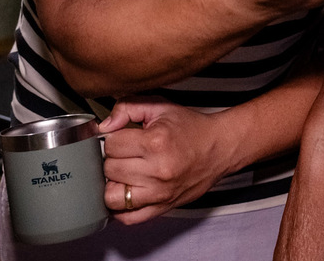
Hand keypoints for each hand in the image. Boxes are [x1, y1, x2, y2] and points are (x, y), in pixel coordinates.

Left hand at [100, 97, 230, 223]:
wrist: (220, 148)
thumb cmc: (190, 128)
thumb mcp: (160, 106)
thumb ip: (127, 107)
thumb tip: (104, 126)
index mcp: (156, 142)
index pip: (111, 144)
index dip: (112, 138)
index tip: (122, 137)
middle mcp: (157, 170)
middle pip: (109, 170)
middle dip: (113, 159)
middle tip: (125, 153)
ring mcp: (160, 193)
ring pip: (112, 197)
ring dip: (114, 184)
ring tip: (124, 173)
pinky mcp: (163, 207)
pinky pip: (128, 218)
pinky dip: (120, 208)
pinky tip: (126, 192)